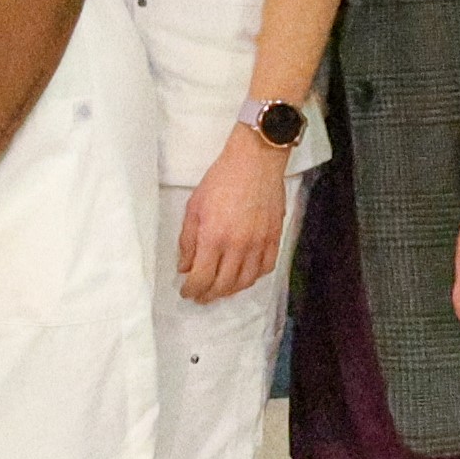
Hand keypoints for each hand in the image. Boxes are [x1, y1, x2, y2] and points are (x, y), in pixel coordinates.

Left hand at [176, 127, 291, 303]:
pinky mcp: (274, 237)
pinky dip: (254, 277)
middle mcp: (238, 246)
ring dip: (231, 290)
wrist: (254, 162)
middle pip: (224, 285)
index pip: (202, 278)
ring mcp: (259, 243)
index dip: (192, 290)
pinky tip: (245, 276)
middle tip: (201, 296)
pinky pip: (266, 267)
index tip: (187, 292)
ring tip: (221, 290)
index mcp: (214, 238)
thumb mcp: (194, 207)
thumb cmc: (221, 180)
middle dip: (209, 295)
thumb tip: (185, 266)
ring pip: (246, 281)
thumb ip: (188, 241)